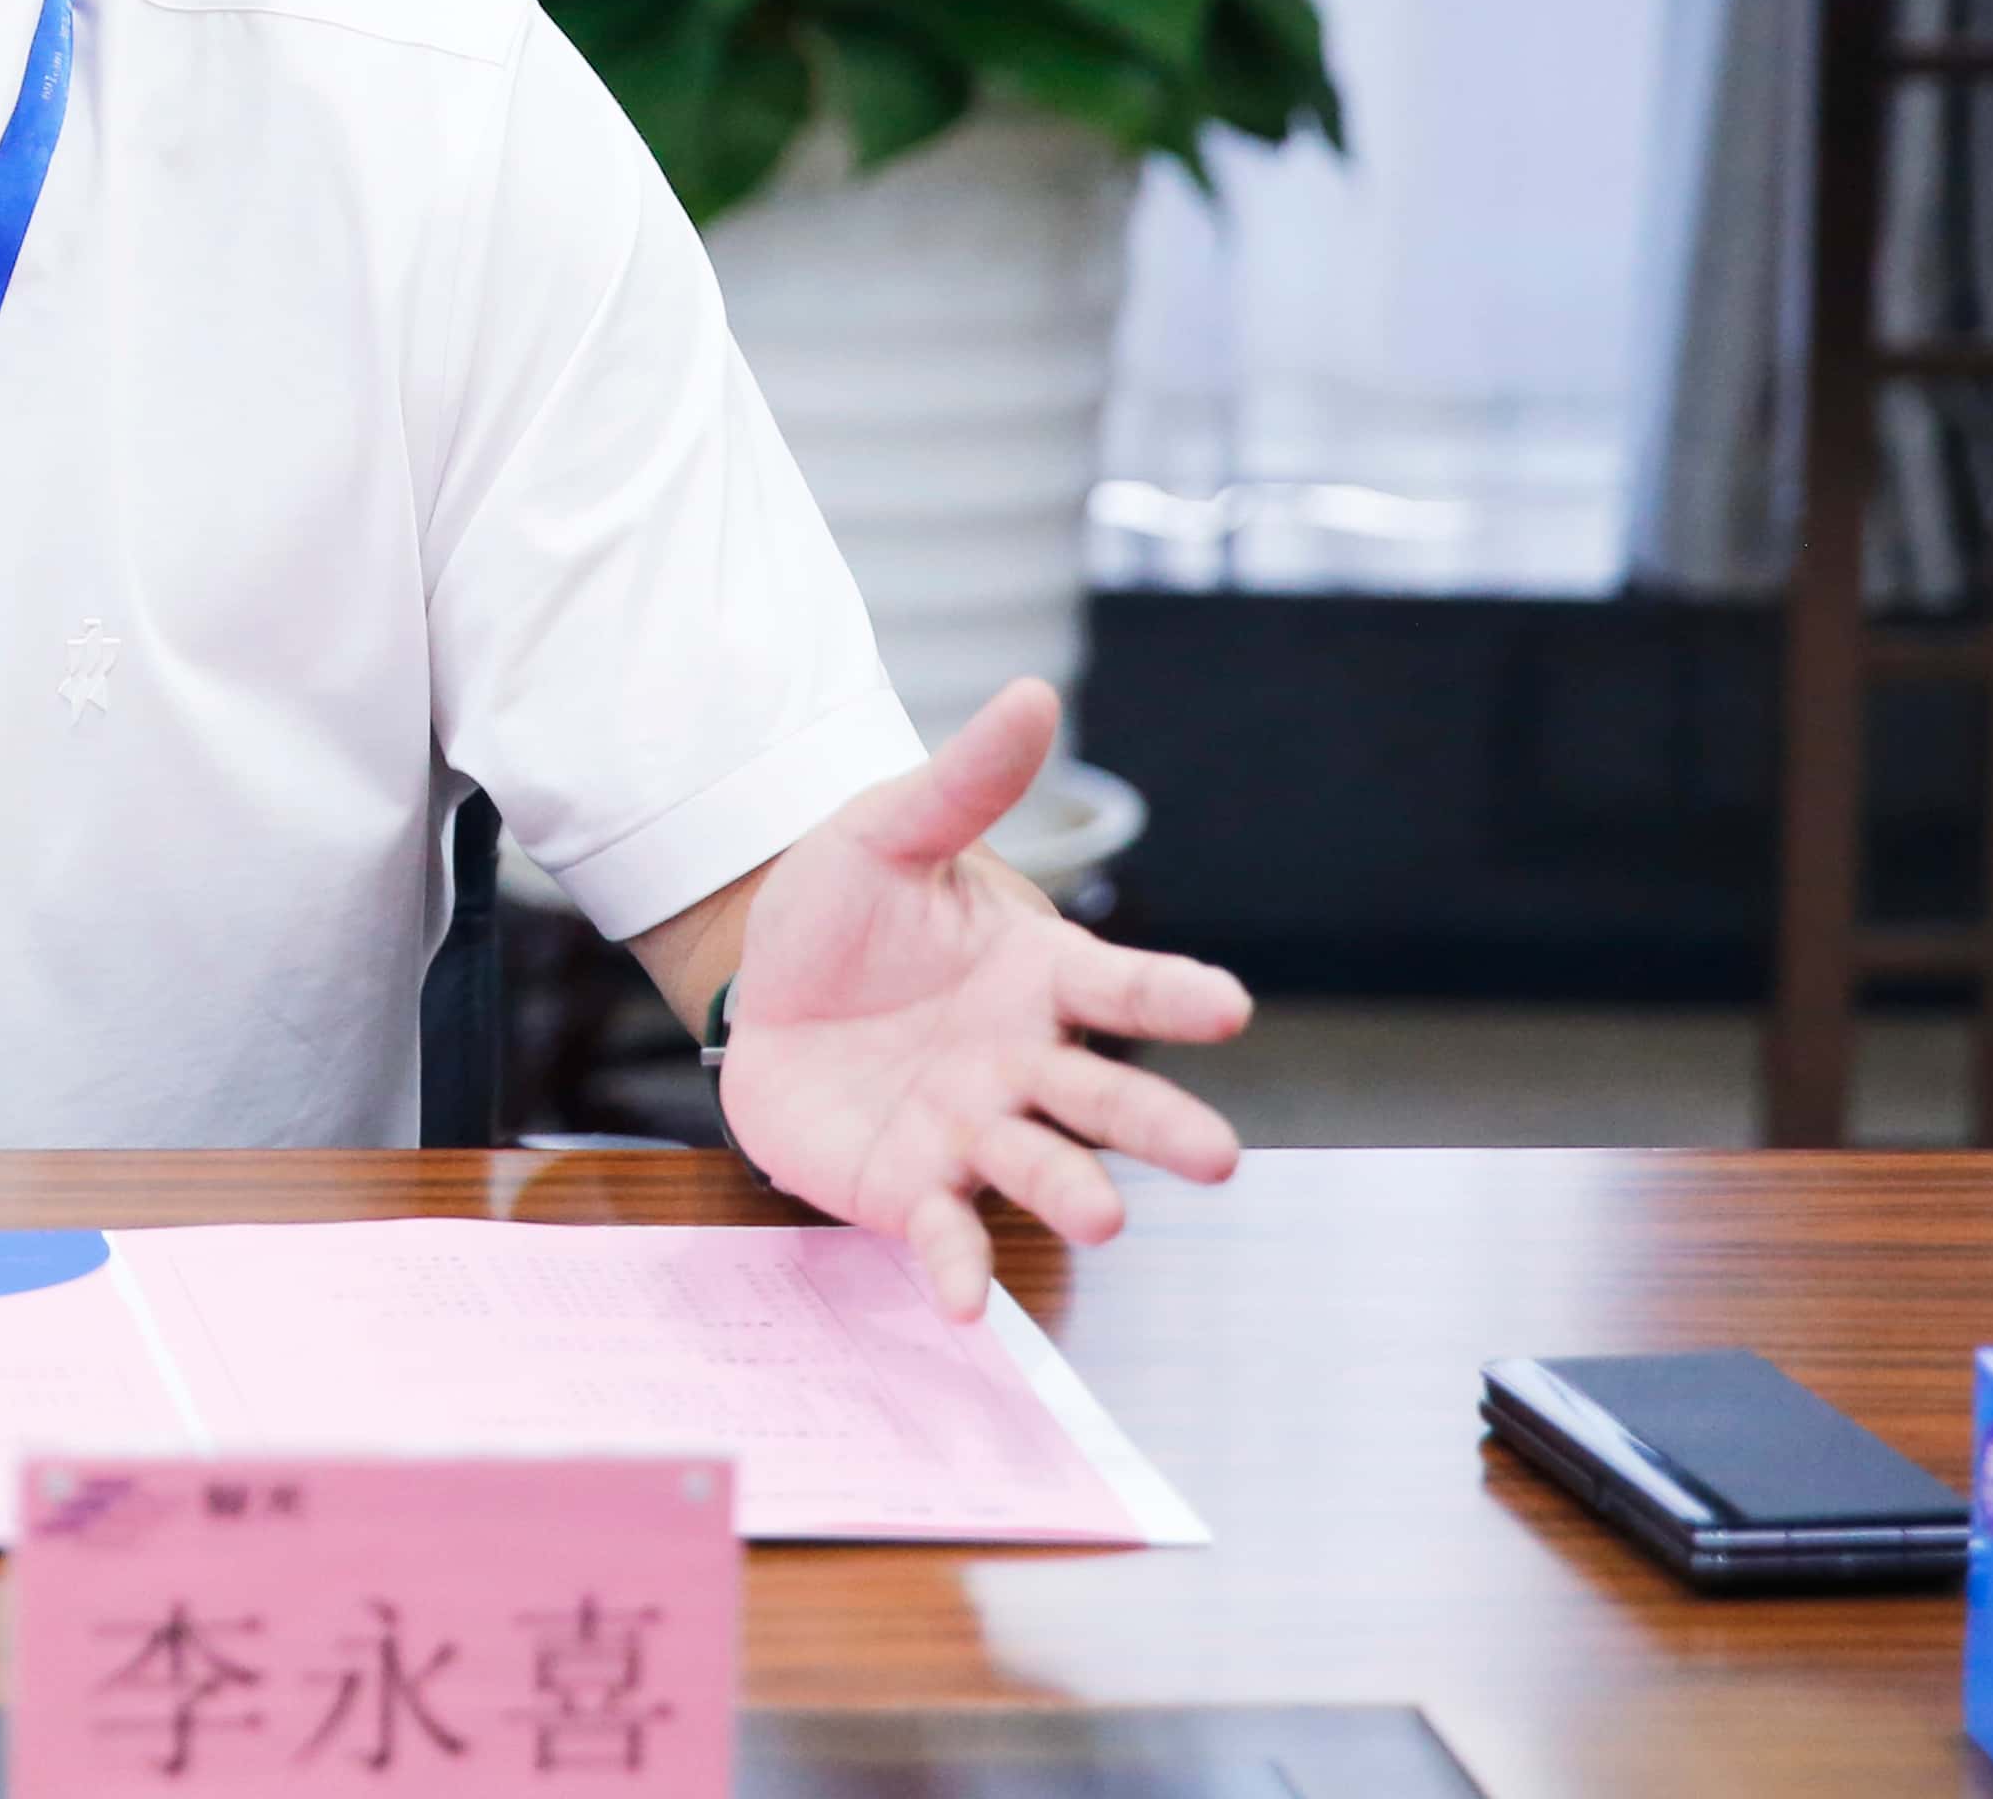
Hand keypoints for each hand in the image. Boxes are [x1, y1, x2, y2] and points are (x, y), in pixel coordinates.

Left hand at [708, 679, 1249, 1316]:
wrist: (760, 985)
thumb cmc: (846, 913)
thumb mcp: (888, 834)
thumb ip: (963, 783)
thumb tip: (1035, 691)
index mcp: (1038, 976)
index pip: (1122, 984)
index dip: (1176, 996)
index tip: (1231, 1008)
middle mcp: (1023, 1064)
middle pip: (1104, 1097)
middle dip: (1158, 1123)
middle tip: (1219, 1157)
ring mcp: (972, 1132)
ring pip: (1039, 1167)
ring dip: (1073, 1194)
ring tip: (1108, 1216)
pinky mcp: (910, 1187)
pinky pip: (945, 1232)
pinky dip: (959, 1266)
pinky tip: (963, 1300)